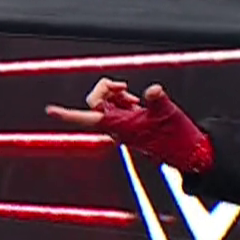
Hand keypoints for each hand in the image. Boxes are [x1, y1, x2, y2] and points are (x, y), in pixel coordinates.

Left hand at [46, 81, 213, 173]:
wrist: (188, 153)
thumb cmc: (176, 138)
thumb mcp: (167, 112)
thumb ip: (157, 99)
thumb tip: (152, 90)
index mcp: (119, 126)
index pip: (87, 117)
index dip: (68, 114)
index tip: (51, 110)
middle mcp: (117, 127)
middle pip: (95, 103)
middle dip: (105, 90)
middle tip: (121, 86)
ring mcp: (123, 126)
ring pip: (106, 104)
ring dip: (116, 95)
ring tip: (133, 96)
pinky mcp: (131, 125)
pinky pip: (118, 108)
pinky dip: (124, 100)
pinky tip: (137, 101)